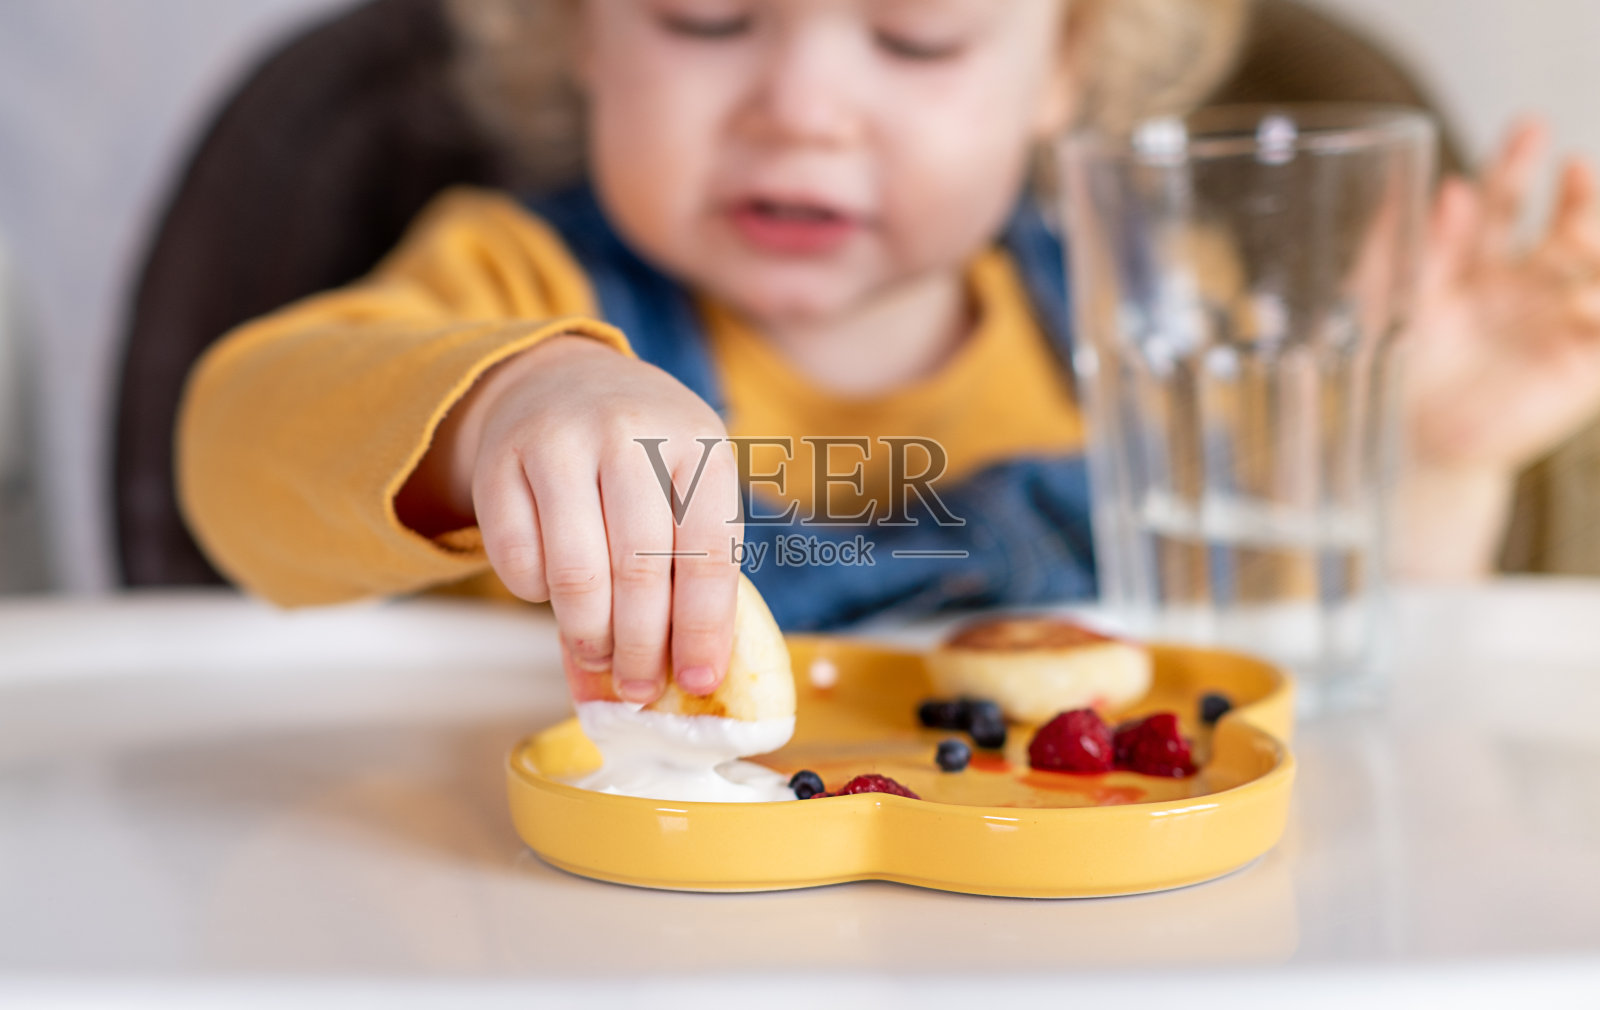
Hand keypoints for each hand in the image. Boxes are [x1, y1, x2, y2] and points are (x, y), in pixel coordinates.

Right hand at [398, 334, 742, 703]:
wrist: (567, 381)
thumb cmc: (645, 461)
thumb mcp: (686, 491)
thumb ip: (685, 576)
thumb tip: (684, 683)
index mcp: (699, 443)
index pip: (708, 552)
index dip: (703, 628)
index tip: (699, 681)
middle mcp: (631, 434)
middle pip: (640, 569)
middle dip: (641, 647)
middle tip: (639, 689)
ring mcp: (561, 440)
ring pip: (575, 571)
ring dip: (589, 634)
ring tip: (598, 656)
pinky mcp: (502, 460)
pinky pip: (517, 559)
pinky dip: (536, 595)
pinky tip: (554, 589)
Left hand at [1406, 118, 1599, 472]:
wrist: (1404, 444)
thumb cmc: (1388, 370)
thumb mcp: (1386, 298)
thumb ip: (1406, 242)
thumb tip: (1446, 186)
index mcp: (1476, 262)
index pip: (1506, 199)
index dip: (1517, 162)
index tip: (1530, 125)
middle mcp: (1524, 286)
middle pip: (1565, 224)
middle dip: (1576, 193)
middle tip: (1574, 168)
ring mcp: (1555, 323)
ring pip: (1598, 268)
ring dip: (1597, 240)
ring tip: (1581, 230)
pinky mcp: (1578, 368)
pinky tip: (1590, 295)